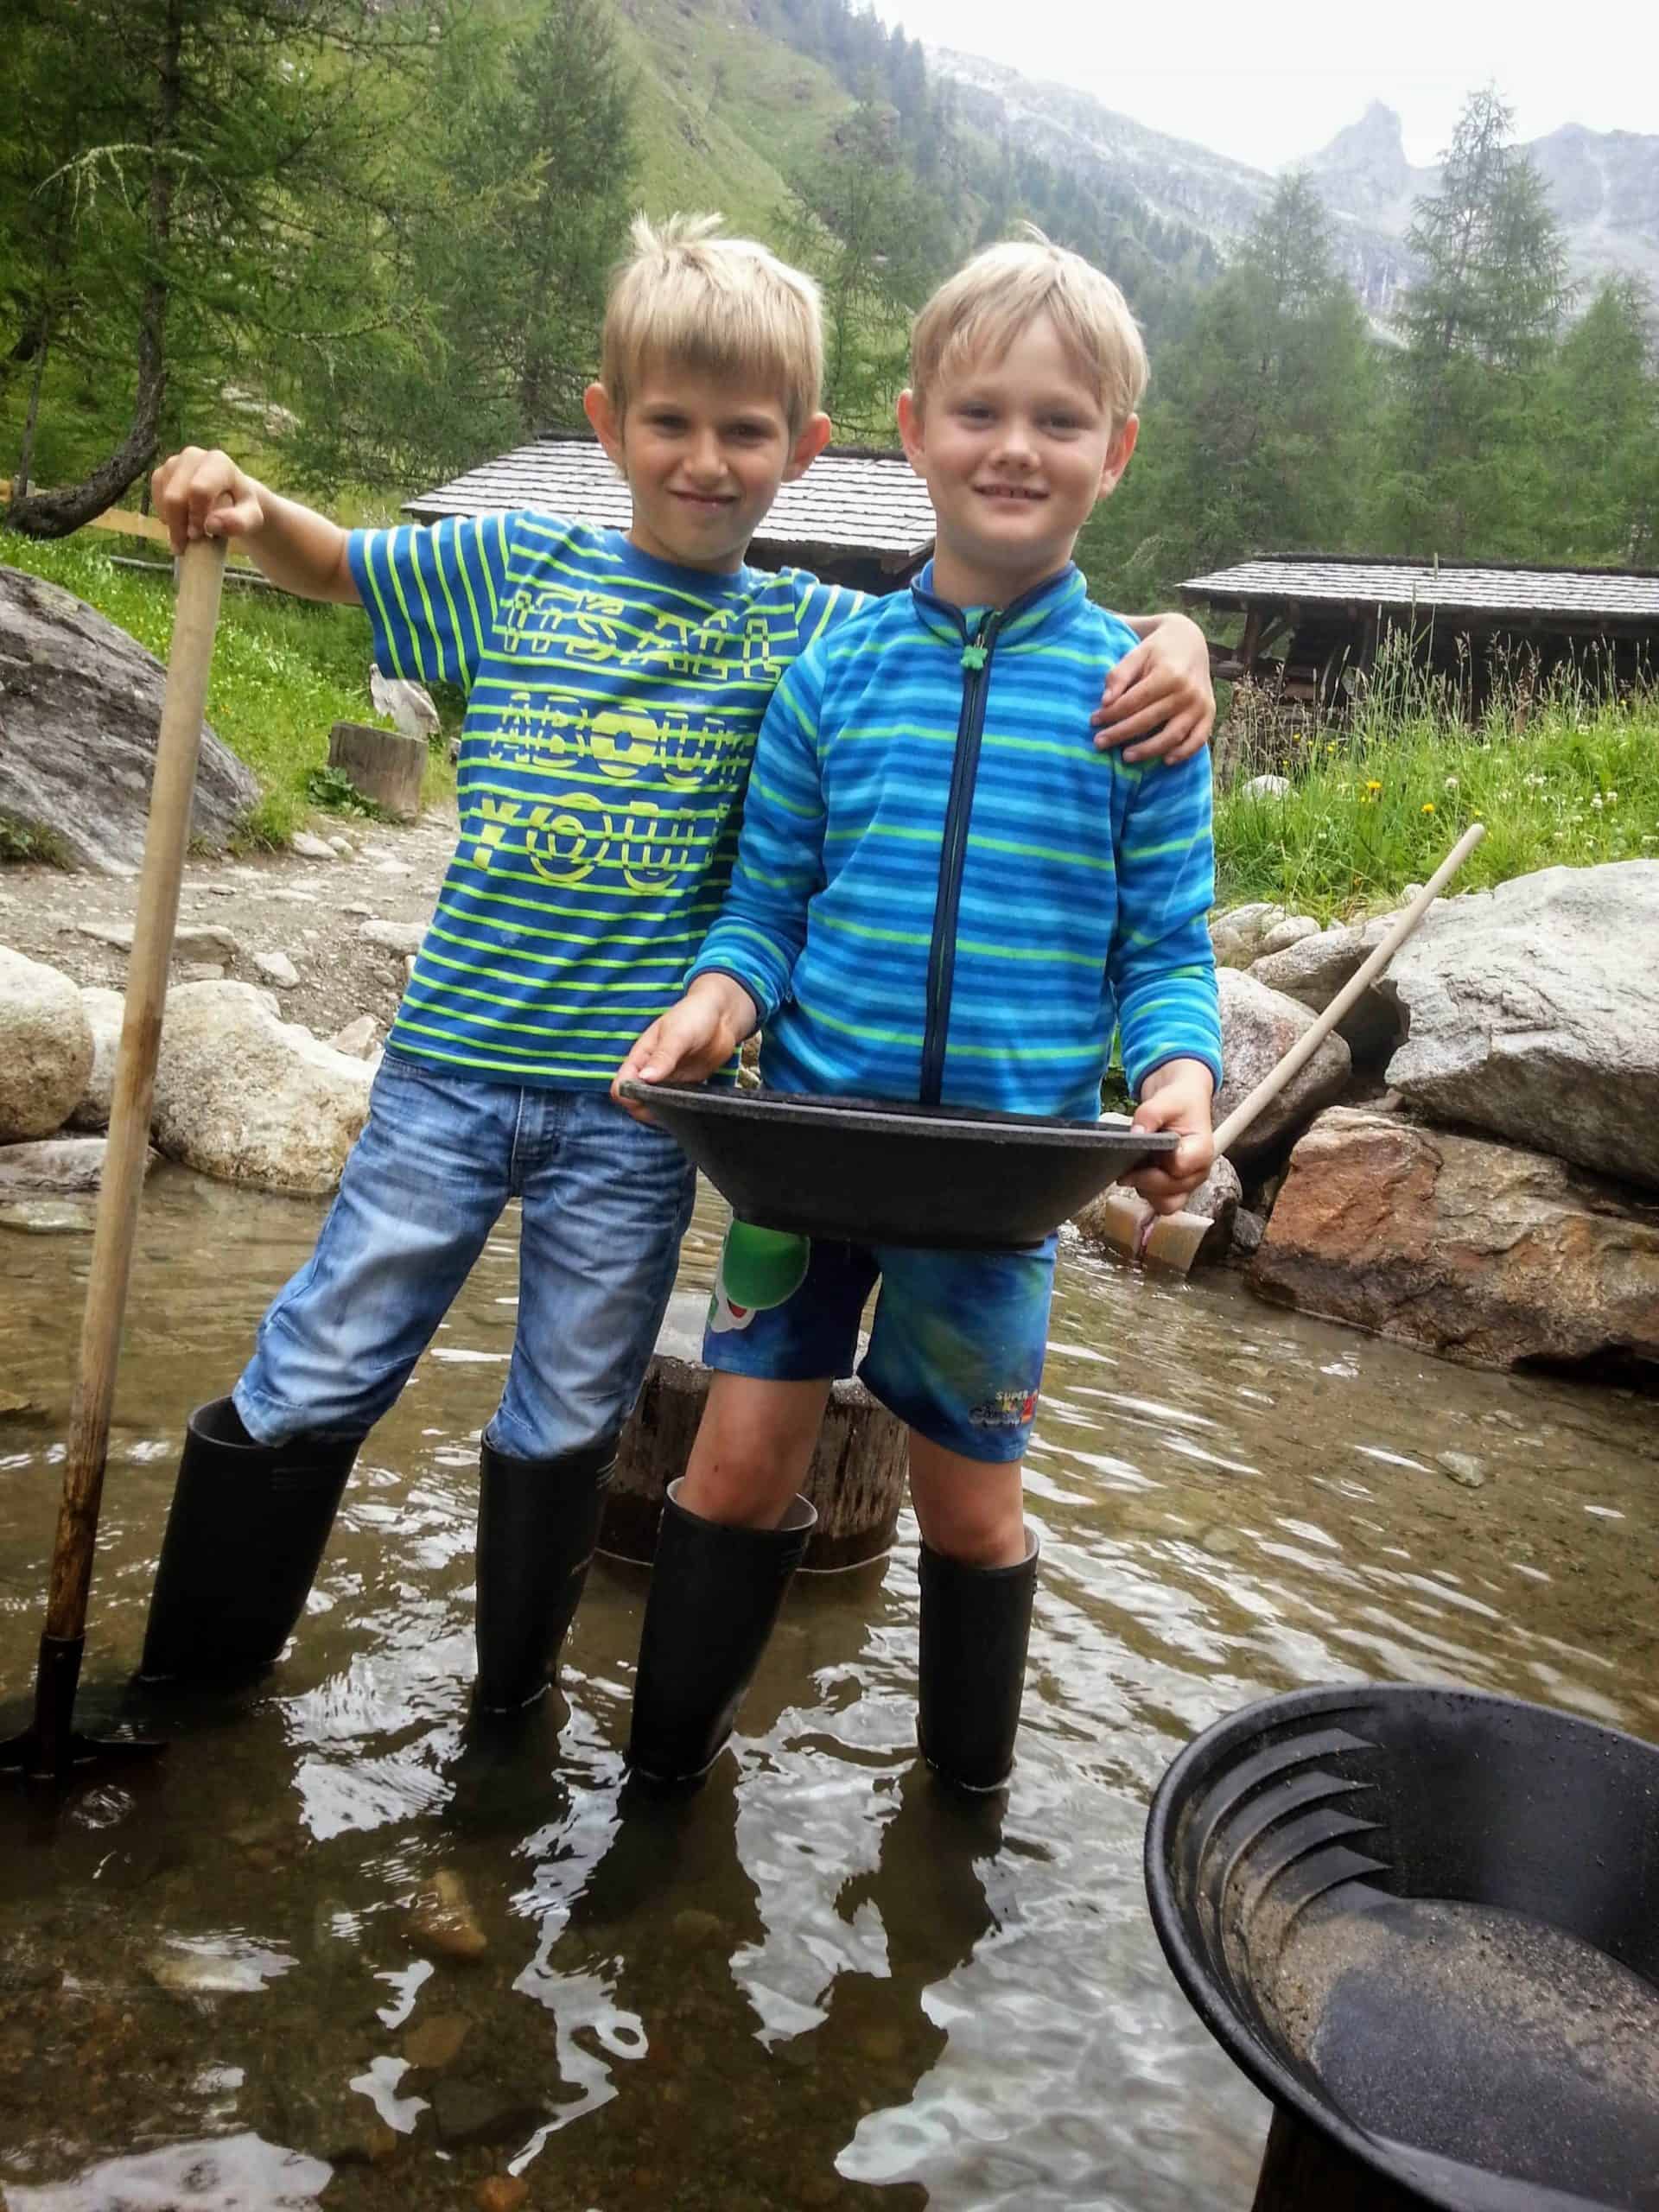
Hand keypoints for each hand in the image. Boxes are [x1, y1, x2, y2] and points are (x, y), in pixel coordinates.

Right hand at [151, 447, 266, 556]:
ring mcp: (174, 462)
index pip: (199, 490)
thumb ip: (239, 523)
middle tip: (187, 546)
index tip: (201, 536)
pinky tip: (180, 524)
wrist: (232, 496)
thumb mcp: (251, 518)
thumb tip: (212, 525)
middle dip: (179, 525)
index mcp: (218, 462)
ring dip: (172, 523)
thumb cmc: (243, 508)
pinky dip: (165, 516)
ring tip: (187, 538)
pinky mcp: (162, 472)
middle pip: (175, 496)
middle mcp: (193, 456)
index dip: (196, 516)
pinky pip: (155, 498)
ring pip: (163, 498)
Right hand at [612, 973, 759, 1120]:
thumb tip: (644, 1079)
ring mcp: (667, 1080)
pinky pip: (674, 1104)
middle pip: (635, 1101)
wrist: (722, 1015)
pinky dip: (677, 1111)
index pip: (621, 1085)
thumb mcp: (677, 1034)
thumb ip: (662, 1057)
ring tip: (677, 1109)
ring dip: (661, 1112)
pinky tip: (688, 1110)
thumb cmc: (694, 1016)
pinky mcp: (684, 1086)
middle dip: (644, 1109)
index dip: (627, 1096)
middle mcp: (650, 1071)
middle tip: (666, 1106)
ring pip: (653, 1106)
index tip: (644, 1099)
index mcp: (641, 1057)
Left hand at [1091, 613, 1214, 765]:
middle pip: (1148, 720)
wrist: (1191, 641)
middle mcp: (1187, 692)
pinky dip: (1183, 753)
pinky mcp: (1209, 713)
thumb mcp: (1137, 653)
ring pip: (1172, 736)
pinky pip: (1197, 740)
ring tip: (1125, 757)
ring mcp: (1200, 705)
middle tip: (1099, 743)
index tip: (1093, 720)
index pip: (1133, 701)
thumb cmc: (1158, 649)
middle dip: (1120, 734)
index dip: (1111, 713)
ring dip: (1148, 750)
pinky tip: (1165, 760)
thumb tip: (1105, 702)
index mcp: (1168, 674)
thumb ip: (1119, 674)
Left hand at [1123, 1059, 1215, 1212]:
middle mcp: (1198, 1172)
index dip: (1157, 1164)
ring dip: (1146, 1191)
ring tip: (1135, 1170)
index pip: (1178, 1169)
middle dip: (1145, 1181)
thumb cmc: (1180, 1101)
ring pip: (1166, 1204)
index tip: (1143, 1152)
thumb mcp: (1165, 1099)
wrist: (1181, 1100)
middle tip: (1126, 1167)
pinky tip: (1139, 1175)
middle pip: (1171, 1192)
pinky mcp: (1175, 1188)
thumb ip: (1149, 1114)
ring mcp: (1187, 1183)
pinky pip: (1160, 1203)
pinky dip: (1146, 1193)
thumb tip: (1135, 1134)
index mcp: (1201, 1150)